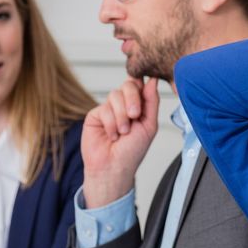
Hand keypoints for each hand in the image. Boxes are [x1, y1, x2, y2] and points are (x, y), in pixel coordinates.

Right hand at [81, 77, 160, 207]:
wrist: (114, 167)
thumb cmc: (132, 151)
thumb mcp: (149, 126)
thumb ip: (151, 102)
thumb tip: (152, 80)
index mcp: (138, 106)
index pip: (140, 85)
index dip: (142, 83)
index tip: (146, 81)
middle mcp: (123, 105)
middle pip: (128, 85)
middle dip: (133, 99)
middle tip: (134, 115)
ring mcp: (109, 109)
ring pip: (115, 95)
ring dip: (122, 116)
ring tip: (123, 132)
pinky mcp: (95, 114)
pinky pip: (104, 108)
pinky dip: (111, 124)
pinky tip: (112, 136)